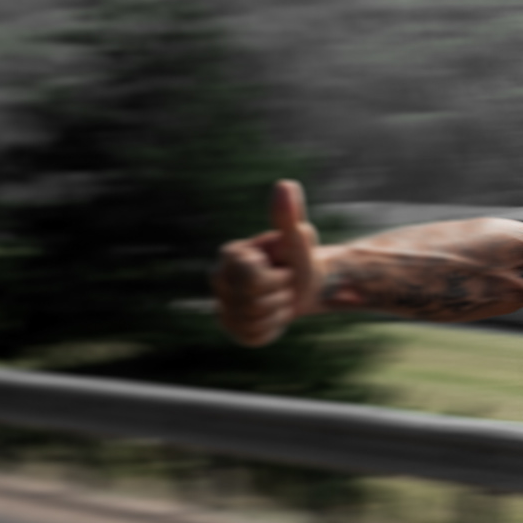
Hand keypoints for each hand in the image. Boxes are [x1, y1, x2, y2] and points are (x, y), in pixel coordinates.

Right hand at [211, 179, 323, 347]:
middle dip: (279, 296)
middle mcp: (218, 279)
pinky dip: (271, 329)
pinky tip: (273, 315)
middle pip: (251, 302)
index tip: (281, 268)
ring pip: (253, 321)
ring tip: (279, 298)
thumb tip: (285, 186)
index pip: (251, 278)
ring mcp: (222, 305)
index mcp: (229, 256)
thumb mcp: (297, 238)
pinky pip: (252, 336)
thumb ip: (289, 215)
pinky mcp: (231, 327)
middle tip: (283, 285)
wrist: (305, 285)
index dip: (277, 278)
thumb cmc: (299, 257)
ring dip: (277, 313)